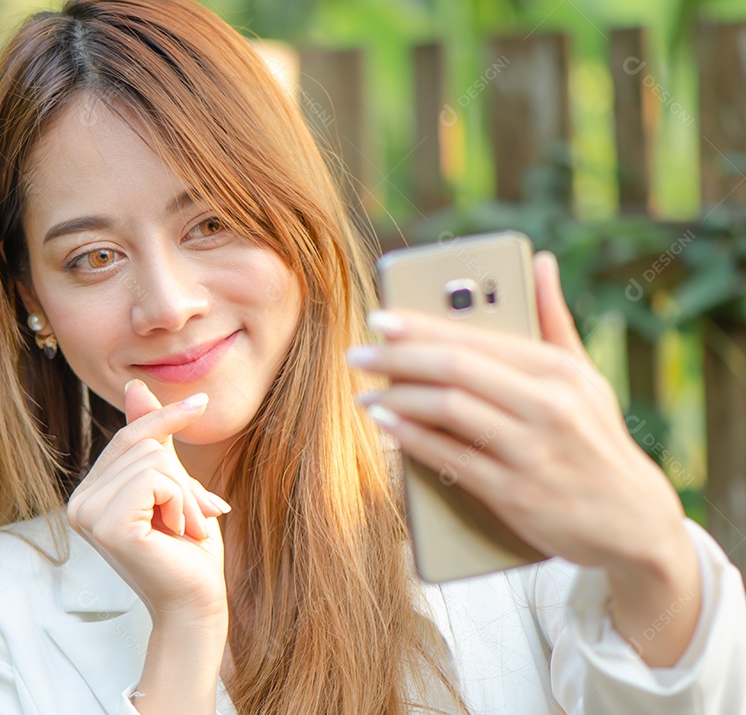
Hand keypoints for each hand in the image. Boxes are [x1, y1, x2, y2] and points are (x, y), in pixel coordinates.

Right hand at [66, 379, 230, 623]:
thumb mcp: (173, 483)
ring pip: (153, 459)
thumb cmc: (188, 550)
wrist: (197, 602)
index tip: (201, 401)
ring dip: (184, 495)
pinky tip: (176, 532)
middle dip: (181, 479)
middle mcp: (80, 503)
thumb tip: (135, 386)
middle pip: (143, 444)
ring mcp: (88, 515)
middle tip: (188, 520)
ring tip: (183, 529)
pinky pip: (154, 479)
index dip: (165, 418)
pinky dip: (180, 501)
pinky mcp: (107, 526)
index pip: (128, 436)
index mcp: (91, 493)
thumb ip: (153, 439)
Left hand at [345, 251, 690, 574]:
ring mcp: (531, 451)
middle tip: (358, 354)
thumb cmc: (595, 439)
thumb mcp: (585, 377)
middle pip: (455, 369)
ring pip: (449, 410)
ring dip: (397, 398)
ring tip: (366, 392)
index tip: (380, 317)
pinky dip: (411, 438)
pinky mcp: (516, 493)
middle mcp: (548, 406)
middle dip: (397, 358)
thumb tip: (541, 262)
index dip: (421, 326)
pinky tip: (385, 425)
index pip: (476, 338)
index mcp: (559, 371)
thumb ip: (553, 320)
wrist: (634, 523)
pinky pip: (451, 458)